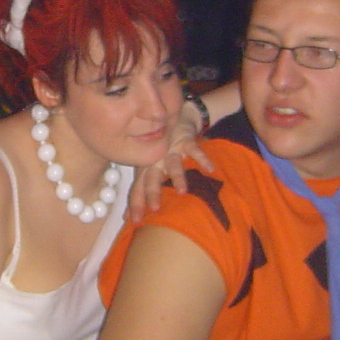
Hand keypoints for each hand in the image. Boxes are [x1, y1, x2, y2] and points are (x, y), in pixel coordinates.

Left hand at [128, 101, 215, 220]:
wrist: (175, 117)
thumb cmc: (159, 151)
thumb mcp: (148, 168)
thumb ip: (141, 191)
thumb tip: (129, 219)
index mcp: (145, 168)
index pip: (137, 188)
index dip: (135, 204)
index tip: (135, 221)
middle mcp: (155, 160)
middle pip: (151, 178)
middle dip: (152, 193)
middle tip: (155, 208)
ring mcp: (171, 150)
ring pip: (173, 165)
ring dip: (176, 178)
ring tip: (182, 192)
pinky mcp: (186, 140)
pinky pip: (195, 150)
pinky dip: (202, 159)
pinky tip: (210, 169)